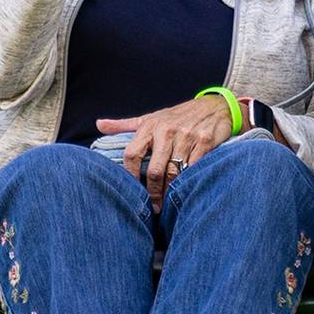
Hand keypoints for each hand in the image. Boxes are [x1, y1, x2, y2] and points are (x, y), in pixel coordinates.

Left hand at [97, 97, 234, 208]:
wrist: (215, 106)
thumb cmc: (178, 116)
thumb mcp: (151, 117)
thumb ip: (125, 125)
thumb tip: (99, 125)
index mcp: (150, 126)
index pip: (132, 154)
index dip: (129, 176)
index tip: (130, 192)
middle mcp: (168, 131)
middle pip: (154, 169)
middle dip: (152, 192)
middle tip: (153, 207)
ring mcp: (187, 136)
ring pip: (174, 172)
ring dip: (170, 192)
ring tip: (167, 204)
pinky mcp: (205, 142)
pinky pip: (194, 168)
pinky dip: (188, 182)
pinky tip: (185, 190)